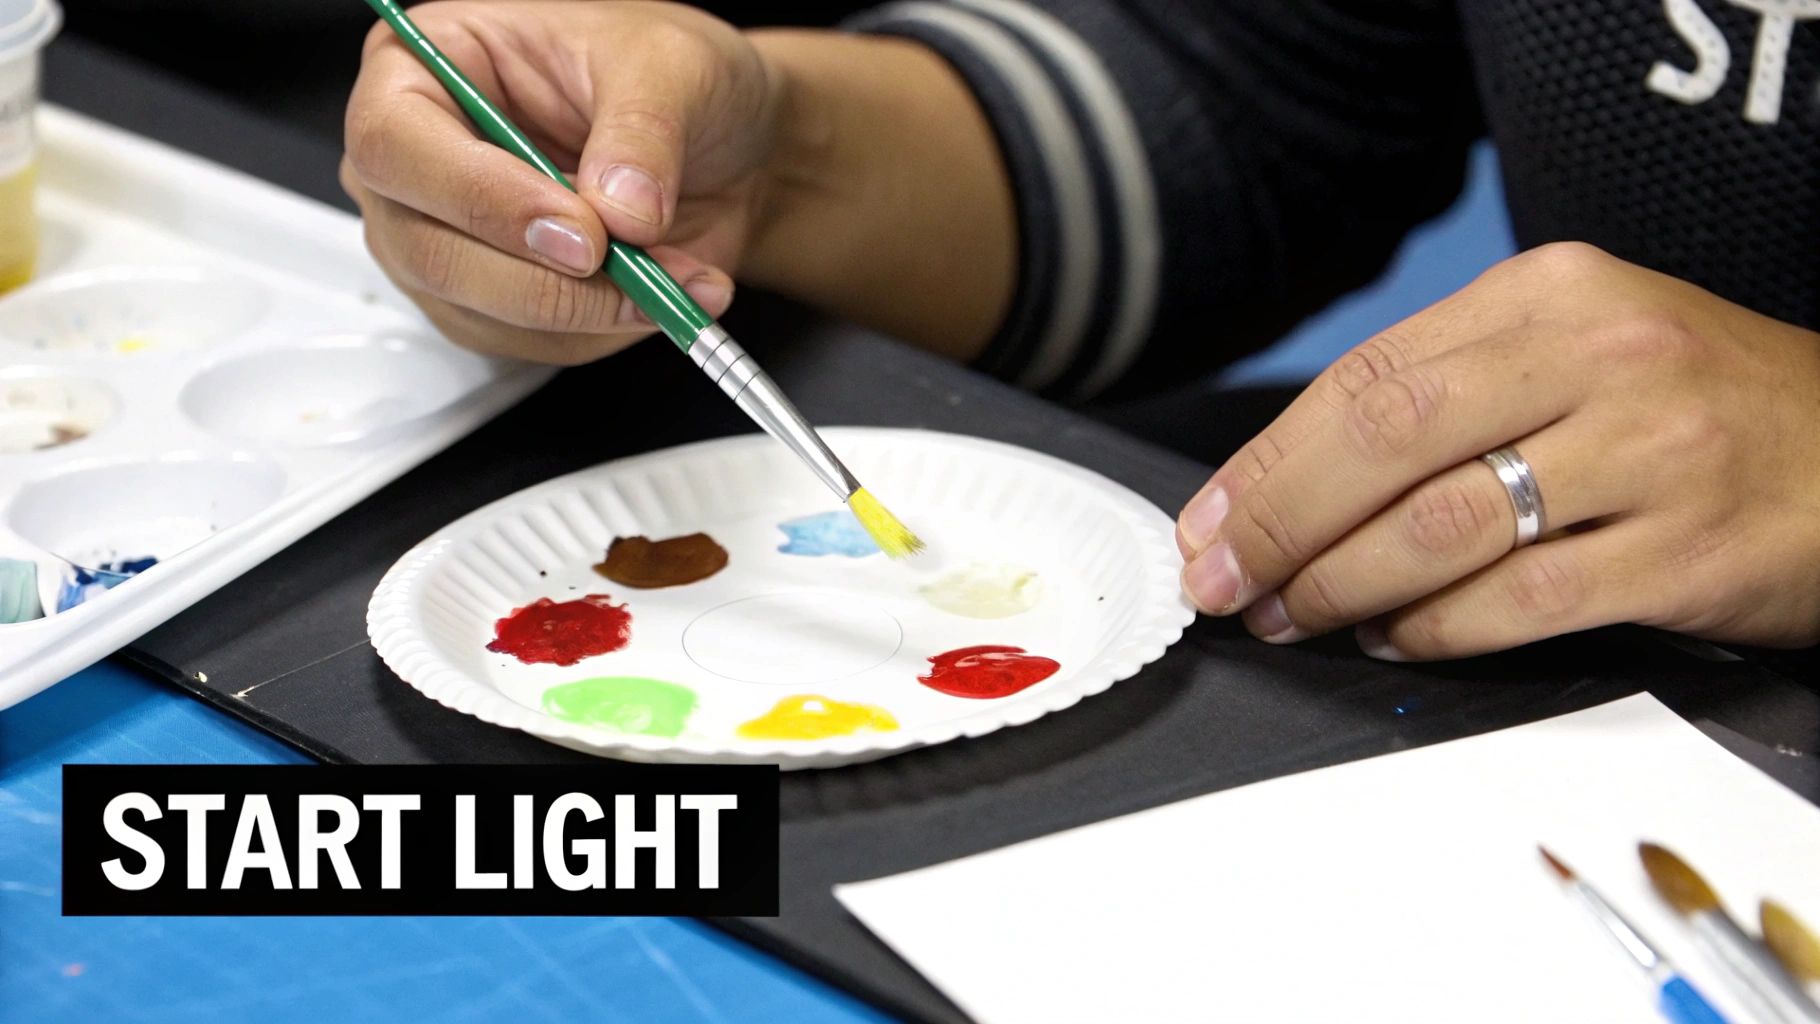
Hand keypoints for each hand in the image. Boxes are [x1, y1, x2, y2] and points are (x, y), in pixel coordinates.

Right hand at [341, 1, 772, 362]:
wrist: (714, 140)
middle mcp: (415, 161)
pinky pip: (531, 345)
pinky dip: (605, 330)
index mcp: (420, 66)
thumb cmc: (661, 74)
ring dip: (591, 312)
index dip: (483, 199)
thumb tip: (621, 209)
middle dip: (546, 280)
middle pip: (428, 250)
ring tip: (680, 277)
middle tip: (641, 273)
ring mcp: (442, 239)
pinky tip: (662, 294)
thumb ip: (642, 129)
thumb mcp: (668, 65)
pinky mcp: (488, 303)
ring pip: (482, 313)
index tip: (582, 233)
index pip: (394, 143)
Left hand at [1176, 243, 1819, 657]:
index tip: (1209, 523)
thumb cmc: (1694, 405)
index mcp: (1549, 294)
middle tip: (1225, 580)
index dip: (1266, 463)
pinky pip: (1518, 601)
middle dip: (1279, 523)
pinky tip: (1394, 638)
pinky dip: (1434, 631)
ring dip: (1341, 585)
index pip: (1365, 377)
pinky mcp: (1683, 548)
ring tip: (1296, 615)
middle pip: (1383, 440)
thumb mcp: (1575, 351)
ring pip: (1439, 526)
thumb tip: (1290, 477)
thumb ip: (1447, 392)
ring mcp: (1647, 451)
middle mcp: (1597, 356)